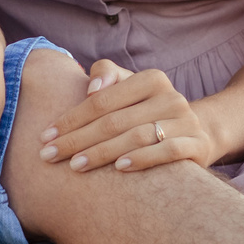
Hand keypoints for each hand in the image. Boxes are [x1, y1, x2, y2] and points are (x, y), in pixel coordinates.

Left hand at [38, 60, 220, 173]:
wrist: (198, 133)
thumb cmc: (148, 110)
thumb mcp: (129, 87)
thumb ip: (106, 75)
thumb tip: (90, 87)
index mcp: (151, 79)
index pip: (102, 100)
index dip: (71, 118)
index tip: (45, 136)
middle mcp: (171, 97)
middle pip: (114, 121)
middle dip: (78, 140)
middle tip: (49, 156)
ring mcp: (187, 121)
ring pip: (137, 137)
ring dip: (102, 152)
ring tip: (75, 166)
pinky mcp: (197, 145)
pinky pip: (168, 151)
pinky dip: (143, 159)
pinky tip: (120, 168)